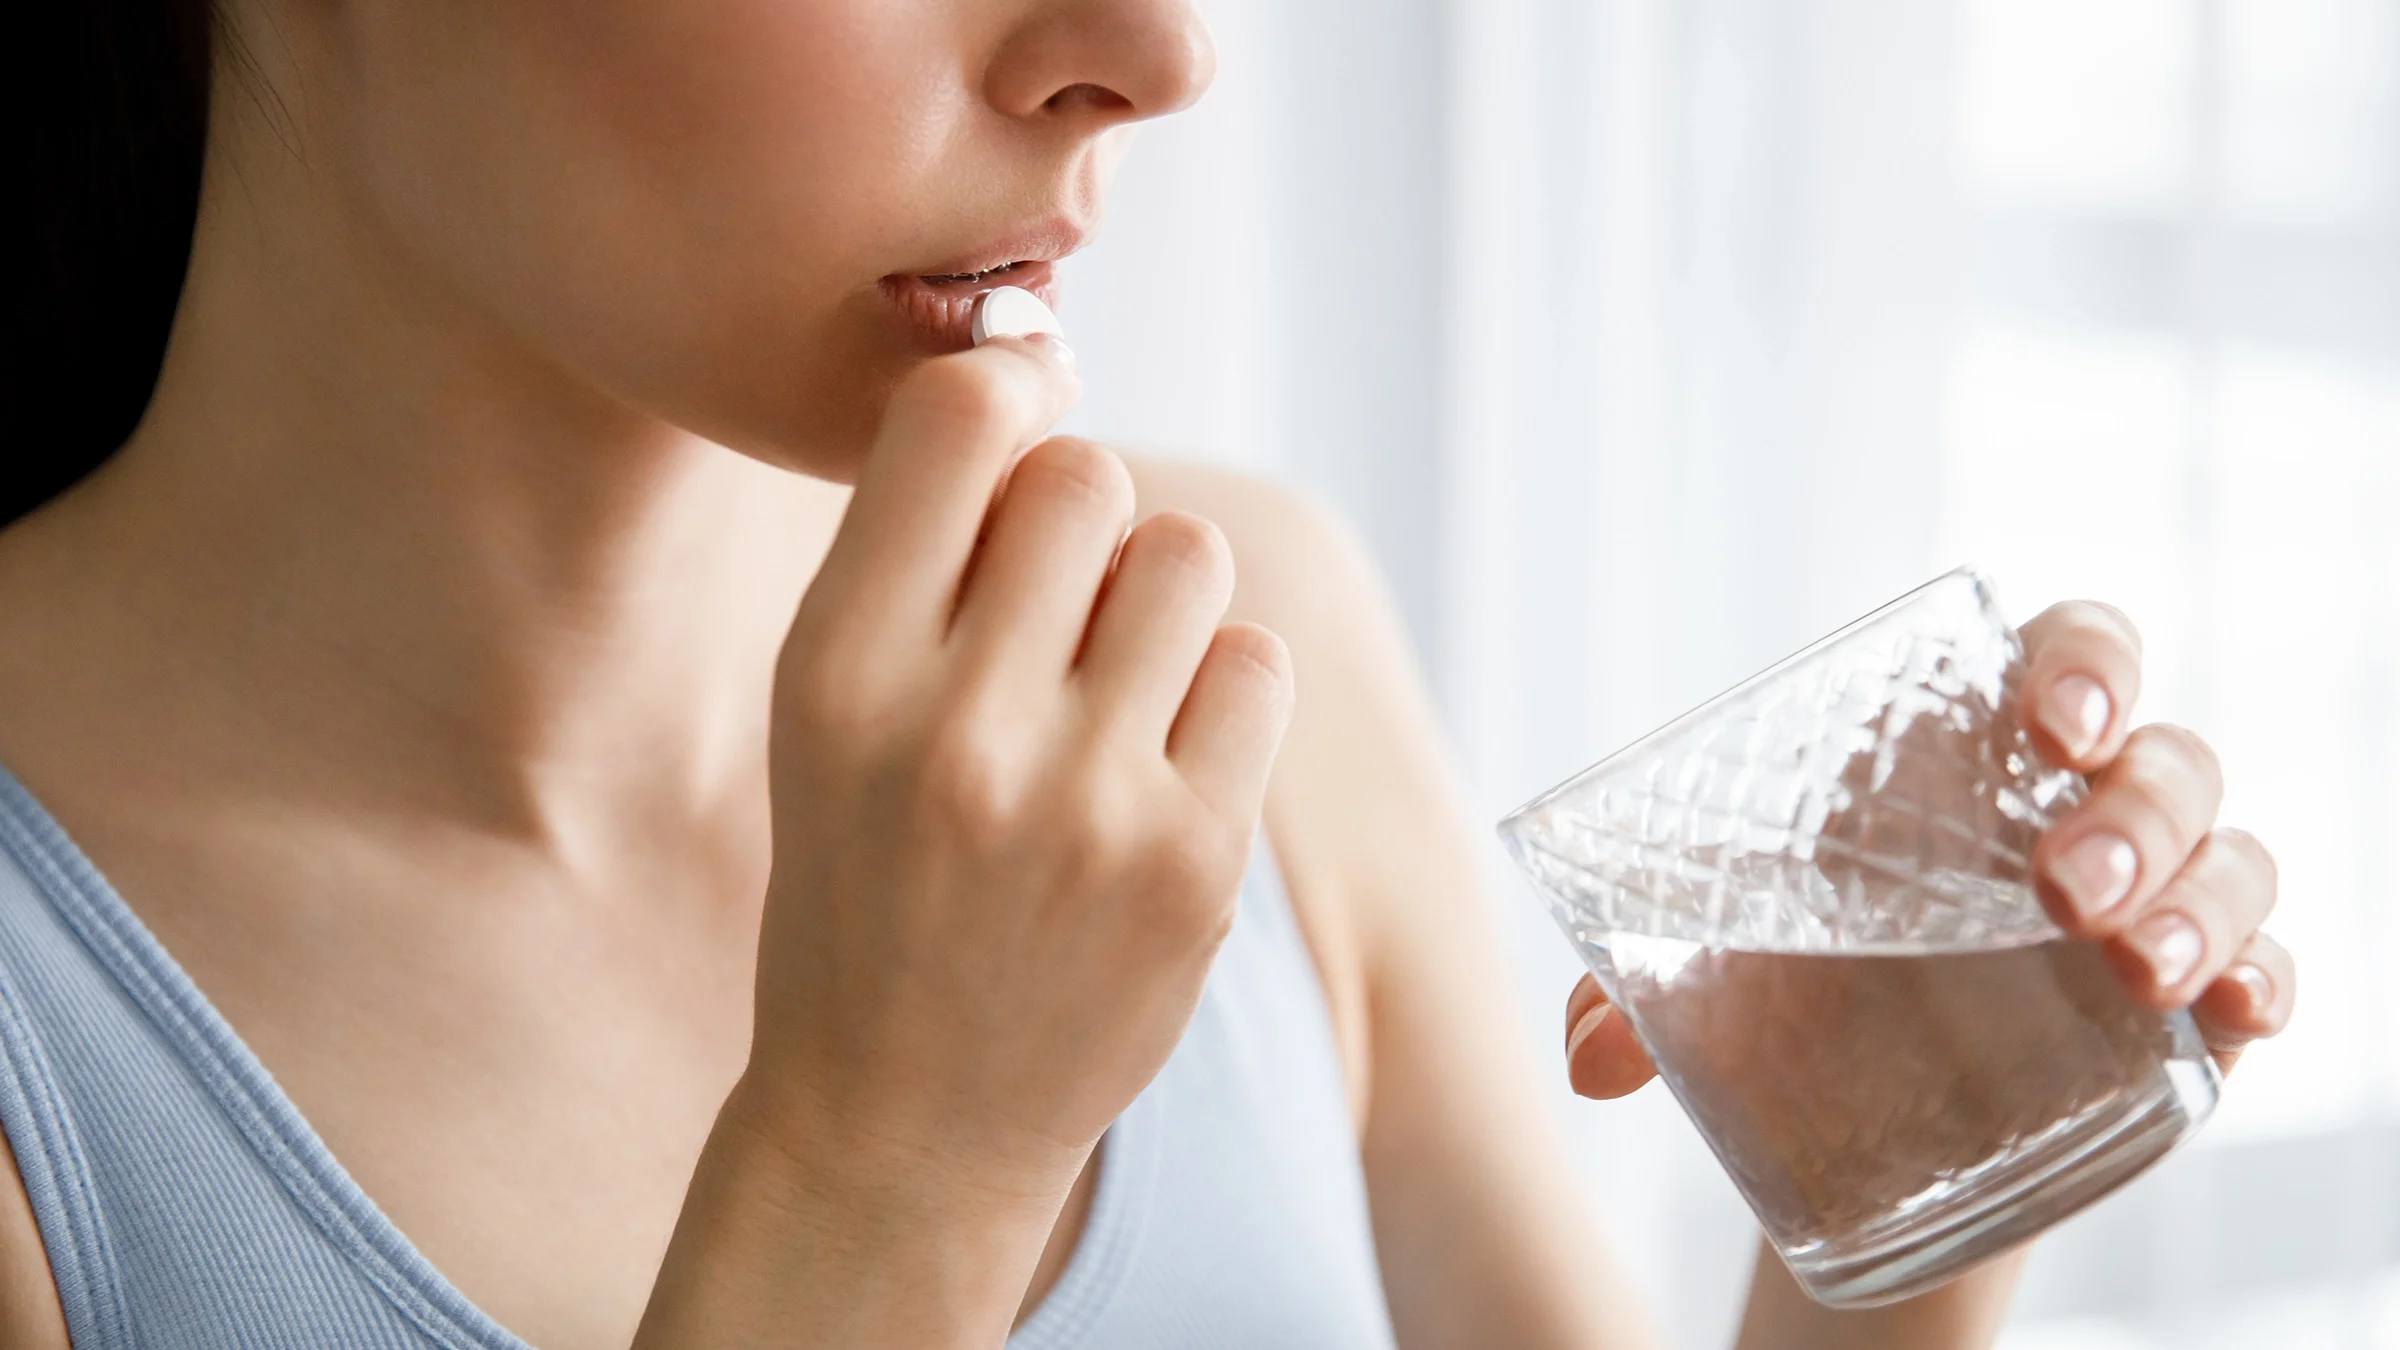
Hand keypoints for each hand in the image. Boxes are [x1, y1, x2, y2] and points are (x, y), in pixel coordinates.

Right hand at [736, 335, 1293, 1192]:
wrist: (905, 1117)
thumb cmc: (863, 883)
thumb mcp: (821, 716)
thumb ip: (913, 556)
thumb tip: (1044, 378)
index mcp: (837, 673)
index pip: (958, 421)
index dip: (1011, 391)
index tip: (1021, 422)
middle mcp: (957, 727)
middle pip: (1087, 477)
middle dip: (1079, 519)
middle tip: (1050, 608)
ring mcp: (1086, 801)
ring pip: (1187, 557)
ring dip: (1157, 597)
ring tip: (1109, 683)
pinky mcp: (1192, 860)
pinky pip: (1253, 664)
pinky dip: (1217, 688)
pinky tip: (1159, 757)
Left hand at [1563, 598, 2293, 1097]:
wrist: (1853, 1122)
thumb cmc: (1797, 993)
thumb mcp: (1712, 980)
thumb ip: (1634, 995)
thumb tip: (1587, 1060)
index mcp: (1969, 758)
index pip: (2068, 655)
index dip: (2082, 664)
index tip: (2052, 720)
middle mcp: (2078, 810)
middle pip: (2163, 760)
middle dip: (2131, 811)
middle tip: (2059, 888)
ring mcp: (2148, 906)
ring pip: (2230, 857)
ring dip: (2198, 901)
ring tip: (2133, 968)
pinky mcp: (2189, 1009)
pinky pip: (2266, 966)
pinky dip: (2263, 978)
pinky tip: (2235, 1012)